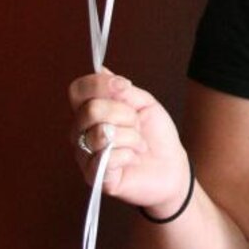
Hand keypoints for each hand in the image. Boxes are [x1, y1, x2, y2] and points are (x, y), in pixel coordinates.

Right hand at [68, 70, 189, 216]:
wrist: (171, 166)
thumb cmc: (155, 134)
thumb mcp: (143, 103)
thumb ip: (122, 90)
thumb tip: (101, 70)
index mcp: (90, 111)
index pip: (77, 90)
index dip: (100, 84)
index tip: (125, 87)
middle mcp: (81, 133)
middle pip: (91, 110)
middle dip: (125, 114)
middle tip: (137, 125)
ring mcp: (85, 156)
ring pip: (102, 134)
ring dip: (131, 136)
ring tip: (138, 143)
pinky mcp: (95, 178)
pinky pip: (108, 158)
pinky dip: (129, 155)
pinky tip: (132, 159)